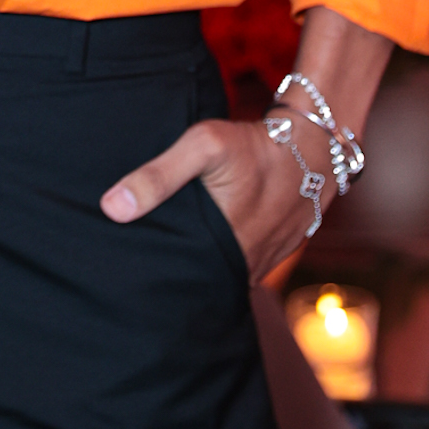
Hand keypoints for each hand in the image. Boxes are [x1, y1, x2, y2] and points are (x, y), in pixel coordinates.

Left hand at [99, 116, 333, 283]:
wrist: (315, 147)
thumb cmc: (254, 145)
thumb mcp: (203, 146)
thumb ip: (158, 176)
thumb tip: (112, 208)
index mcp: (222, 250)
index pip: (177, 282)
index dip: (152, 278)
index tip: (126, 271)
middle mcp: (244, 267)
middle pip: (197, 282)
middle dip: (173, 274)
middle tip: (141, 262)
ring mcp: (263, 264)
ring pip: (220, 275)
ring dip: (200, 267)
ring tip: (169, 254)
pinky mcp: (274, 254)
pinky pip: (241, 265)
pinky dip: (223, 256)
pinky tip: (205, 243)